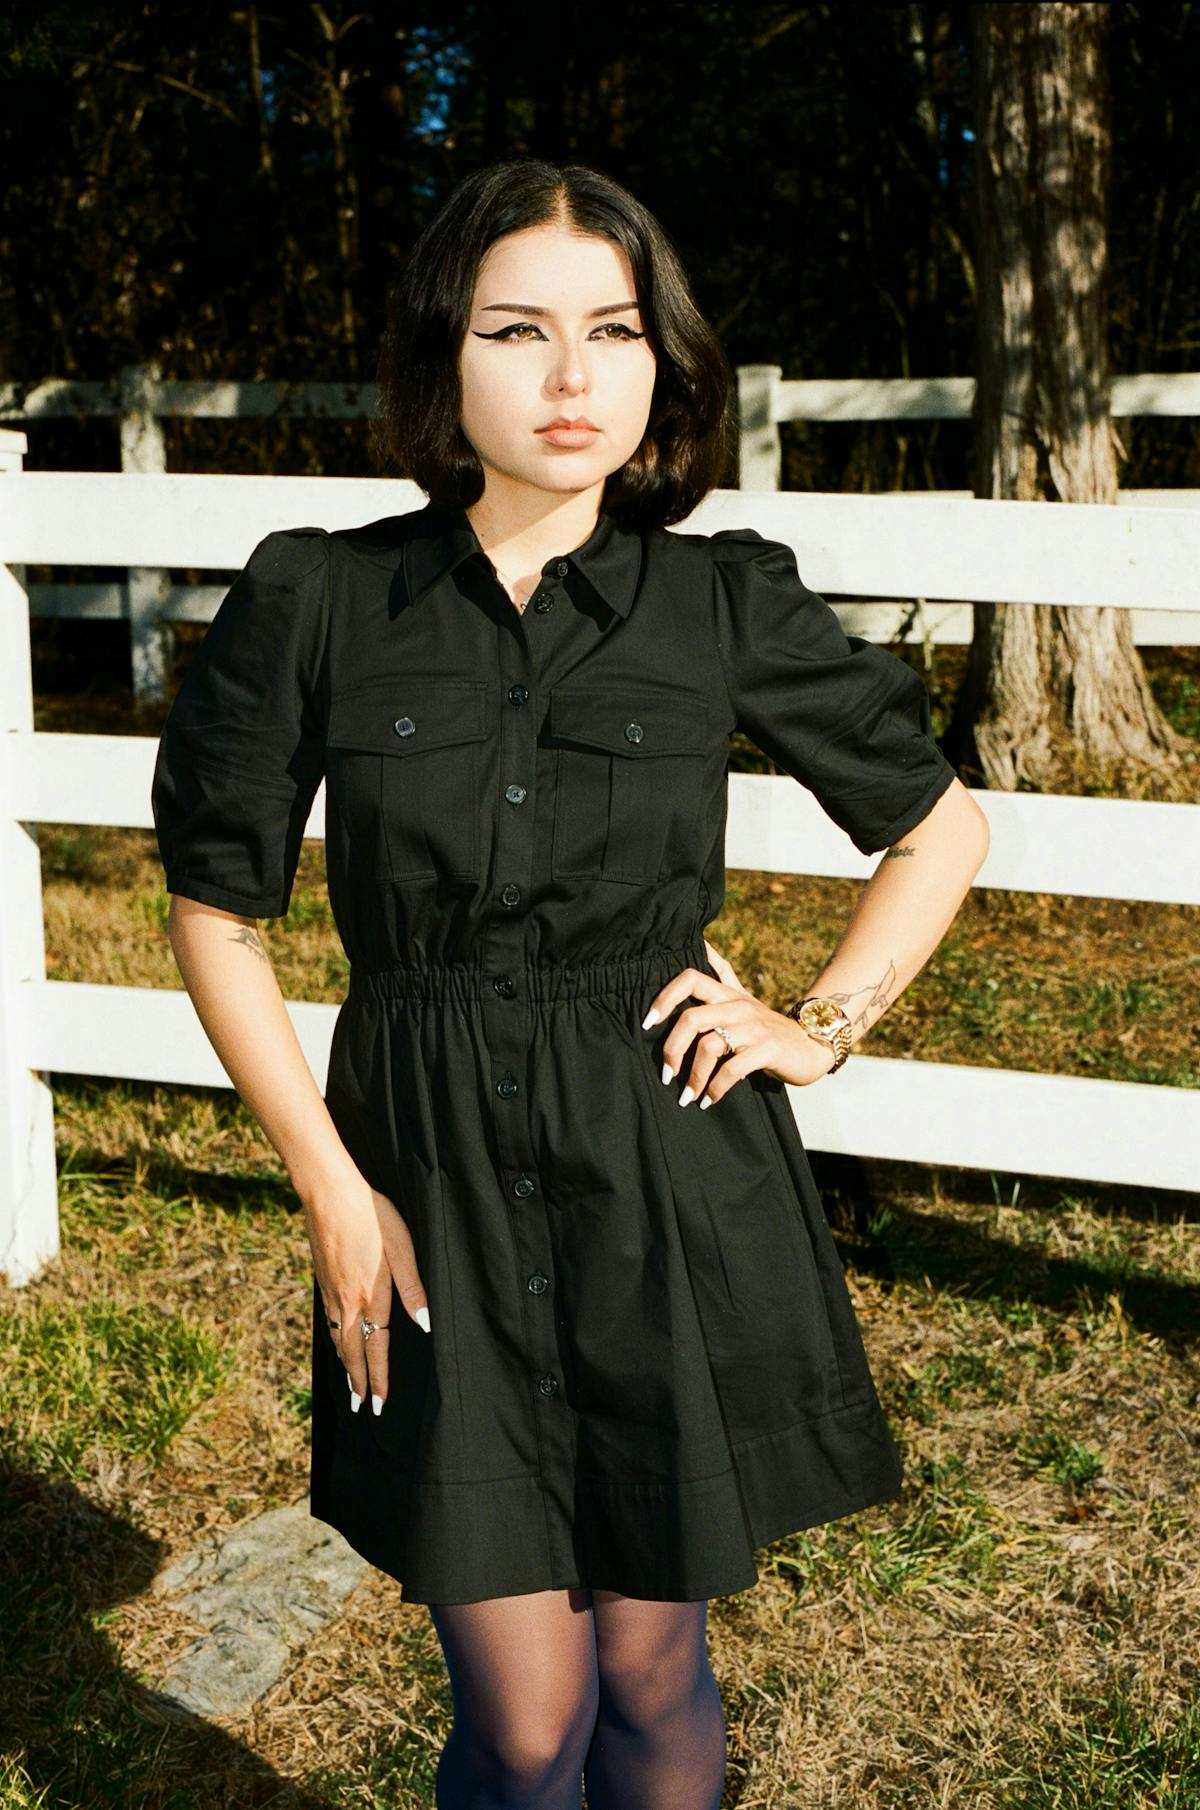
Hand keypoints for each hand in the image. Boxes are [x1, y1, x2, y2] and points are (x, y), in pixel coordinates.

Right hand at [302, 1171, 429, 1415]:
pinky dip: (333, 1341)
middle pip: (352, 1351)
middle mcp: (347, 1301)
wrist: (328, 1194)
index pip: (377, 1347)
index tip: (379, 1405)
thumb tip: (424, 1324)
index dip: (379, 1378)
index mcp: (371, 1296)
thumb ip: (412, 1287)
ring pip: (337, 1339)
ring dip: (345, 1365)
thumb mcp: (402, 1247)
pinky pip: (328, 1322)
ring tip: (349, 1386)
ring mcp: (331, 1291)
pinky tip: (335, 1341)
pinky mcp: (322, 1279)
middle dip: (358, 1382)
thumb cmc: (371, 1216)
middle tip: (361, 1409)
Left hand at [640, 936, 838, 1108]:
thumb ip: (722, 974)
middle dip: (671, 1049)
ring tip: (687, 1096)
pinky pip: (732, 1069)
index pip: (690, 978)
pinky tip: (710, 1100)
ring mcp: (754, 1027)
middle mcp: (738, 1006)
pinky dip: (716, 1088)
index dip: (664, 997)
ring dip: (693, 1077)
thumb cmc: (768, 1027)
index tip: (647, 1023)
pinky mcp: (768, 1049)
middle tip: (665, 1074)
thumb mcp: (744, 998)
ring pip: (709, 1046)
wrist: (811, 1046)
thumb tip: (701, 943)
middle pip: (691, 1018)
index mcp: (727, 994)